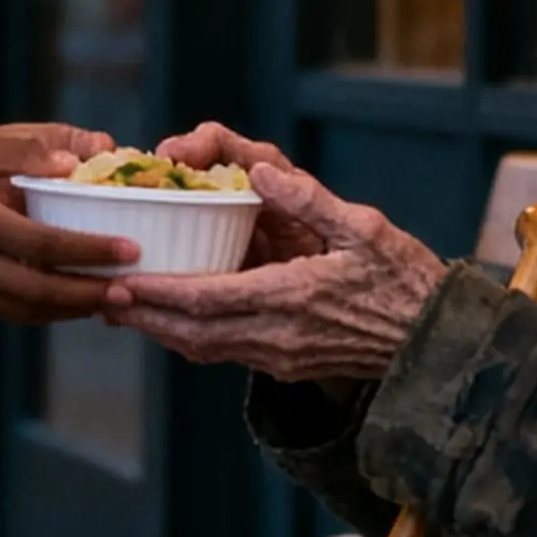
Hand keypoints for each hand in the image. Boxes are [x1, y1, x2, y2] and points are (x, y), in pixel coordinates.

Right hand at [0, 127, 134, 323]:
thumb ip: (17, 151)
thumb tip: (74, 162)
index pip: (43, 248)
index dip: (91, 254)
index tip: (130, 252)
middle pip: (39, 294)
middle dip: (90, 297)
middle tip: (133, 292)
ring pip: (19, 311)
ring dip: (65, 311)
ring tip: (105, 301)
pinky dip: (32, 308)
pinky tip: (58, 299)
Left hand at [102, 134, 445, 381]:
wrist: (435, 342)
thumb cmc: (405, 279)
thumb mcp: (365, 228)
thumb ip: (311, 200)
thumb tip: (261, 171)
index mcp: (292, 298)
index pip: (208, 301)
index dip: (158, 294)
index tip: (120, 283)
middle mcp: (279, 336)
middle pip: (192, 333)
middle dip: (144, 316)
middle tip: (101, 297)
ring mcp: (282, 357)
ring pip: (205, 348)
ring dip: (161, 330)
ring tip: (123, 309)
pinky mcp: (288, 365)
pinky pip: (226, 353)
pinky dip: (191, 337)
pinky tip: (173, 322)